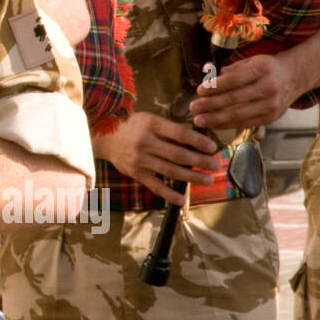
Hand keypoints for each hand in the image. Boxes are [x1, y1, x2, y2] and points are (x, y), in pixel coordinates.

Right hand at [93, 111, 221, 205]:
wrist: (104, 138)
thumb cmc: (132, 126)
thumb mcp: (149, 119)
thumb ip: (170, 128)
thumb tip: (197, 139)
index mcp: (151, 124)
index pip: (180, 134)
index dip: (199, 141)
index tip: (213, 148)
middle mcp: (145, 142)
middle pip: (179, 154)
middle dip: (200, 161)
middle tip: (216, 165)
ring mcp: (140, 159)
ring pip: (171, 171)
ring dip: (192, 177)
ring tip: (208, 180)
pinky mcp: (136, 173)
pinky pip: (155, 186)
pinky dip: (169, 194)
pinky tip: (182, 199)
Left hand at [189, 52, 302, 128]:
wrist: (294, 77)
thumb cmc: (267, 68)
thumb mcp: (251, 61)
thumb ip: (230, 70)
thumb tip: (209, 78)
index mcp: (262, 69)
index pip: (233, 80)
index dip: (215, 87)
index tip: (199, 91)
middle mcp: (268, 88)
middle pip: (234, 99)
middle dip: (210, 105)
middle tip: (193, 107)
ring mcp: (271, 105)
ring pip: (238, 114)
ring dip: (215, 118)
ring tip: (199, 119)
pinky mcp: (271, 118)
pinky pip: (245, 123)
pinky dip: (227, 124)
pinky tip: (214, 124)